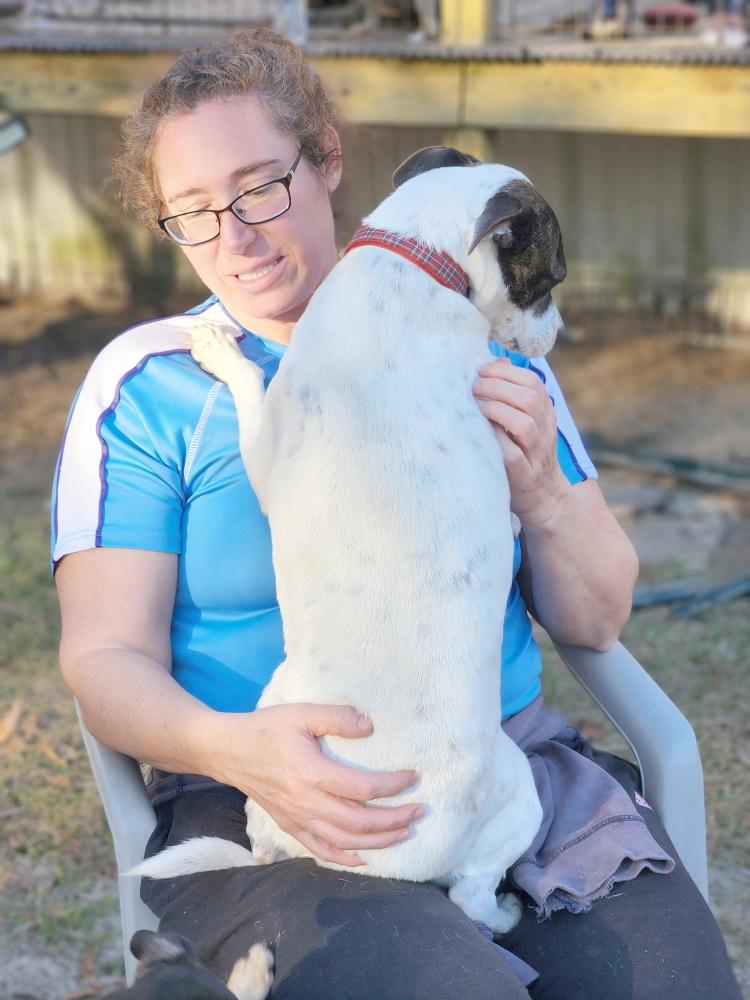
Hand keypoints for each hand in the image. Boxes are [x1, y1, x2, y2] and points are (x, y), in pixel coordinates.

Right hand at [211, 703, 422, 867]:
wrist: (229, 751)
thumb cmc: (267, 729)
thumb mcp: (302, 713)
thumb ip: (337, 717)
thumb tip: (370, 726)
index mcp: (311, 773)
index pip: (362, 788)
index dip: (392, 786)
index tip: (412, 777)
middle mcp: (306, 802)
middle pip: (359, 822)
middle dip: (394, 819)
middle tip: (419, 811)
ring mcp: (297, 819)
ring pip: (345, 841)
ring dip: (378, 841)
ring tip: (404, 833)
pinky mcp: (290, 826)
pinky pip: (321, 850)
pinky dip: (345, 858)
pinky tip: (365, 857)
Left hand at [472, 357, 568, 524]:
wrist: (544, 497)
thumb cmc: (526, 454)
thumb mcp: (526, 422)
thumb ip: (514, 396)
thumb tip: (496, 362)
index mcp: (546, 414)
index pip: (533, 382)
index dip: (506, 372)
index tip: (482, 370)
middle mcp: (545, 430)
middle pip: (529, 398)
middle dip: (497, 386)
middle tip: (473, 386)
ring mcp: (536, 453)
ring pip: (524, 422)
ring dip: (496, 408)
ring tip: (475, 404)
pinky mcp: (522, 474)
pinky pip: (512, 453)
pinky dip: (495, 438)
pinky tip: (479, 430)